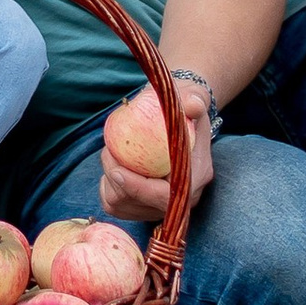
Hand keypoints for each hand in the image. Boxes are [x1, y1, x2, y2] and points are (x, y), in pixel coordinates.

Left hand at [95, 73, 213, 223]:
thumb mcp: (191, 96)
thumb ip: (193, 100)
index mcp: (198, 174)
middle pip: (140, 203)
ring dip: (109, 178)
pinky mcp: (144, 208)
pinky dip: (107, 187)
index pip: (168, 196)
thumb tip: (193, 105)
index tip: (117, 171)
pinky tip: (113, 168)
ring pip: (123, 205)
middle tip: (108, 149)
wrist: (179, 116)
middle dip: (117, 177)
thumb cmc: (183, 104)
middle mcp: (184, 197)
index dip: (140, 189)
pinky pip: (115, 206)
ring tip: (111, 152)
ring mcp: (163, 205)